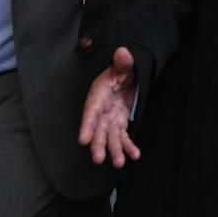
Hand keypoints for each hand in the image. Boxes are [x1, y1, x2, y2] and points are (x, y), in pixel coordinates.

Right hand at [78, 46, 140, 167]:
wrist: (126, 75)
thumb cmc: (121, 70)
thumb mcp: (122, 65)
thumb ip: (123, 62)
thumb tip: (123, 52)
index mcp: (98, 96)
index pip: (91, 112)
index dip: (87, 126)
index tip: (82, 140)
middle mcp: (102, 110)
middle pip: (98, 129)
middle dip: (98, 144)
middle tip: (98, 158)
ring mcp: (110, 118)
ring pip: (111, 137)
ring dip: (114, 150)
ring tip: (120, 163)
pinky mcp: (120, 123)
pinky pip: (123, 137)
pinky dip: (128, 146)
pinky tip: (135, 155)